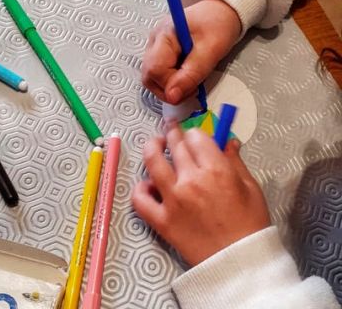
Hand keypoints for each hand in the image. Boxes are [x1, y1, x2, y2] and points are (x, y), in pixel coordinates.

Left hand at [132, 123, 269, 265]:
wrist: (240, 262)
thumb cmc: (250, 223)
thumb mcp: (250, 187)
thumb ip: (235, 161)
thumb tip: (228, 140)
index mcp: (216, 170)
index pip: (196, 137)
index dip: (195, 133)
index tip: (194, 135)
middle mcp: (190, 180)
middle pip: (174, 145)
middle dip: (172, 132)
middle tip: (171, 128)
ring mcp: (172, 200)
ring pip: (152, 162)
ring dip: (151, 147)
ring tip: (155, 144)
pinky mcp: (162, 220)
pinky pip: (140, 199)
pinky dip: (141, 189)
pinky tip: (149, 185)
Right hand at [142, 0, 240, 103]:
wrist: (222, 11)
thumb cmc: (218, 25)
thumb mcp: (211, 50)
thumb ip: (191, 75)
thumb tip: (172, 97)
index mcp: (164, 35)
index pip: (154, 70)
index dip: (170, 85)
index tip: (191, 87)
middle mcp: (154, 41)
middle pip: (149, 77)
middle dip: (169, 89)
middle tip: (191, 87)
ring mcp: (155, 48)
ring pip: (152, 79)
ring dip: (171, 87)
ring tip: (191, 80)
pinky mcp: (160, 54)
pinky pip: (160, 76)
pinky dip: (173, 81)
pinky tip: (187, 75)